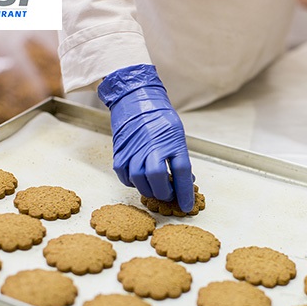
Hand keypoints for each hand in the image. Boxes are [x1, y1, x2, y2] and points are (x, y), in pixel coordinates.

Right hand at [98, 64, 194, 211]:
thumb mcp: (177, 135)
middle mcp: (152, 147)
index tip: (187, 206)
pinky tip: (140, 179)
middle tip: (169, 194)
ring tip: (156, 188)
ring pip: (140, 181)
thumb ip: (180, 158)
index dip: (185, 192)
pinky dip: (133, 183)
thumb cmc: (159, 117)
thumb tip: (184, 182)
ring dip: (150, 190)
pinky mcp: (119, 153)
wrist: (135, 99)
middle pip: (158, 180)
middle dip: (165, 193)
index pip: (182, 173)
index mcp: (172, 141)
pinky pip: (125, 176)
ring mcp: (134, 150)